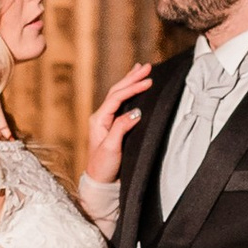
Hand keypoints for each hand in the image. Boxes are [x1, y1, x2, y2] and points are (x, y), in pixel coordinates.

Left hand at [81, 61, 152, 186]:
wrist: (100, 182)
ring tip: (140, 69)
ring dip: (129, 81)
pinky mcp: (112, 126)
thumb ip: (121, 128)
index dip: (133, 88)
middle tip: (147, 66)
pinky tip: (134, 88)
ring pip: (118, 95)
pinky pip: (121, 103)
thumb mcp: (111, 148)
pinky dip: (129, 92)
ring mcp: (106, 120)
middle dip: (132, 78)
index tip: (149, 81)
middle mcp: (101, 117)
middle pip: (117, 91)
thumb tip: (136, 112)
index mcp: (99, 119)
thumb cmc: (103, 167)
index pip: (117, 97)